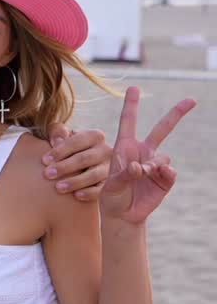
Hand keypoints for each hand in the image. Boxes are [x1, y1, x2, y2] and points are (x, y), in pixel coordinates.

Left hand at [42, 123, 110, 200]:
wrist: (79, 168)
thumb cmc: (66, 150)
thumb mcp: (61, 137)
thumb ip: (57, 132)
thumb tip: (57, 141)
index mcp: (94, 136)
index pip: (76, 142)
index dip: (59, 151)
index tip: (44, 160)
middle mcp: (106, 150)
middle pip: (84, 158)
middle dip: (65, 167)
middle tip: (47, 174)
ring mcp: (110, 168)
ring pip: (93, 175)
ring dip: (75, 181)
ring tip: (59, 187)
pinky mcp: (110, 185)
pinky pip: (102, 189)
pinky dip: (90, 193)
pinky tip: (76, 196)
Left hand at [100, 86, 195, 224]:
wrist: (123, 215)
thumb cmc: (112, 197)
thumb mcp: (111, 186)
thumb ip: (124, 175)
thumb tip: (141, 166)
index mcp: (125, 147)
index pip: (128, 122)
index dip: (131, 105)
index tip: (134, 87)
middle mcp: (142, 152)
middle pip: (162, 128)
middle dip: (177, 113)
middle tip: (191, 100)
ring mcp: (155, 164)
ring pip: (162, 156)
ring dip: (152, 166)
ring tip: (140, 176)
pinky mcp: (165, 178)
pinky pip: (170, 171)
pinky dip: (164, 173)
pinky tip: (157, 177)